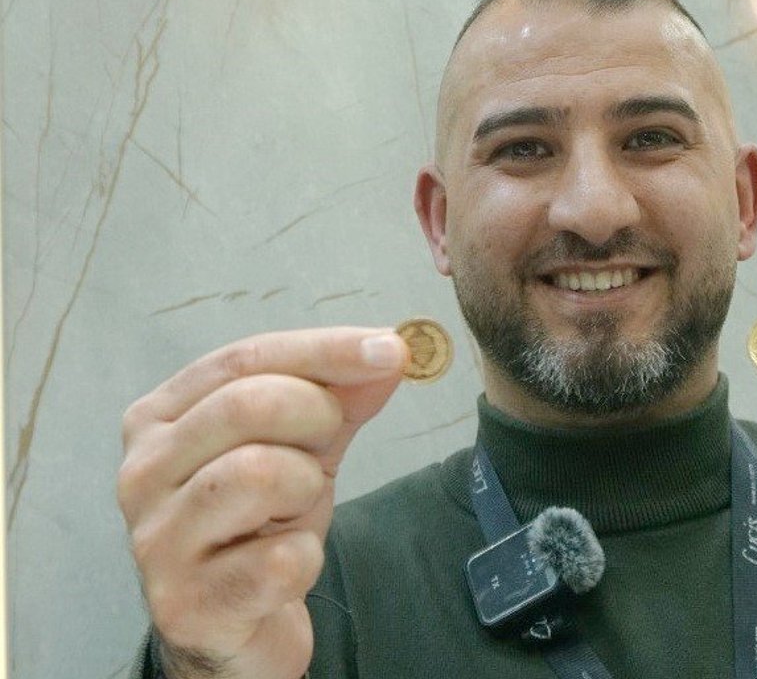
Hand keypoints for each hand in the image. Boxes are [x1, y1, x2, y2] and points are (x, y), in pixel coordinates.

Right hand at [117, 327, 407, 678]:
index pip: (242, 359)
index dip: (323, 349)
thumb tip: (389, 349)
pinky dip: (306, 556)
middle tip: (327, 447)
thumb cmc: (260, 524)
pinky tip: (288, 564)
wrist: (236, 629)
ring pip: (258, 474)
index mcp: (160, 419)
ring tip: (295, 512)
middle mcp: (143, 473)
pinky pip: (280, 559)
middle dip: (315, 416)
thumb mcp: (301, 446)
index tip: (390, 349)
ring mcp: (158, 540)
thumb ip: (340, 396)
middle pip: (246, 405)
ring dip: (306, 488)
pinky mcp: (189, 604)